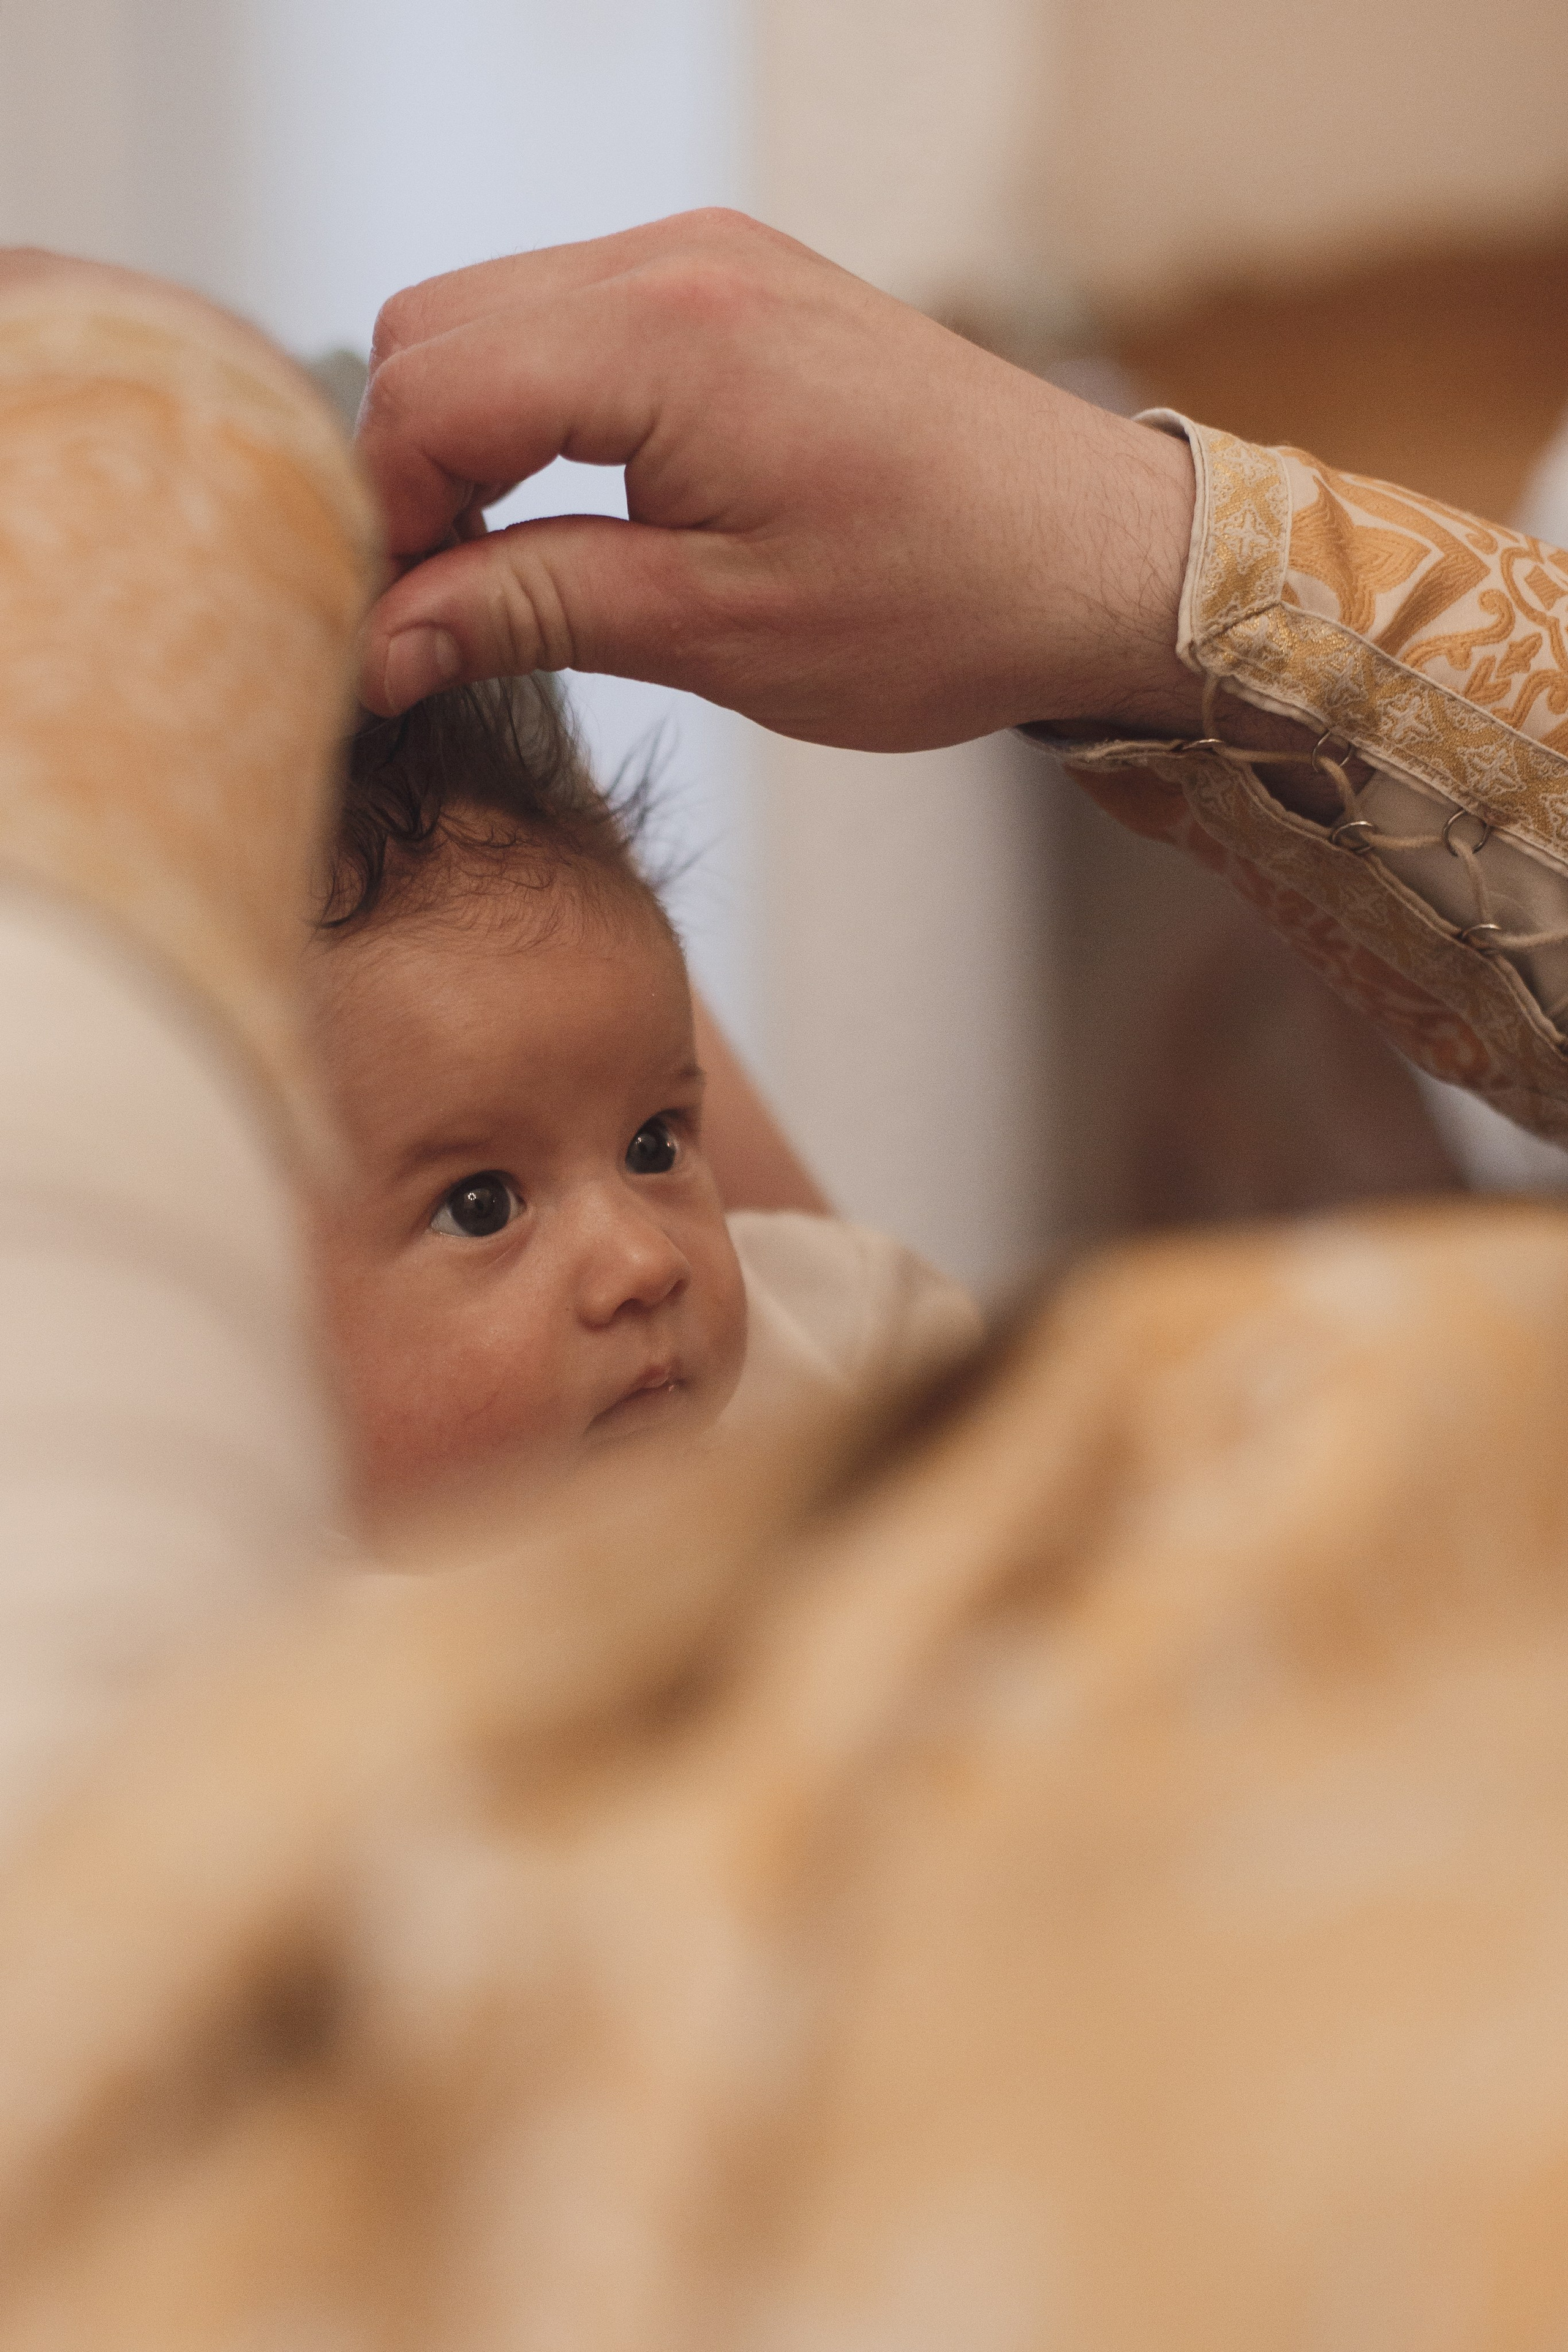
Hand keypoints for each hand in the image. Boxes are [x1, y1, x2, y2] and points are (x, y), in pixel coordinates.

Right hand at [355, 210, 1201, 749]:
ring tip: (506, 567)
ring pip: (491, 318)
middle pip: (433, 334)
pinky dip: (538, 408)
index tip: (389, 631)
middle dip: (407, 470)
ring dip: (468, 437)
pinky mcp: (735, 283)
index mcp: (667, 338)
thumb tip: (381, 640)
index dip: (381, 520)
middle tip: (439, 605)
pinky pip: (573, 319)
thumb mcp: (717, 633)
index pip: (425, 395)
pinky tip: (573, 505)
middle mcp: (677, 260)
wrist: (1097, 555)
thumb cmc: (945, 603)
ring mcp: (708, 257)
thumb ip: (531, 611)